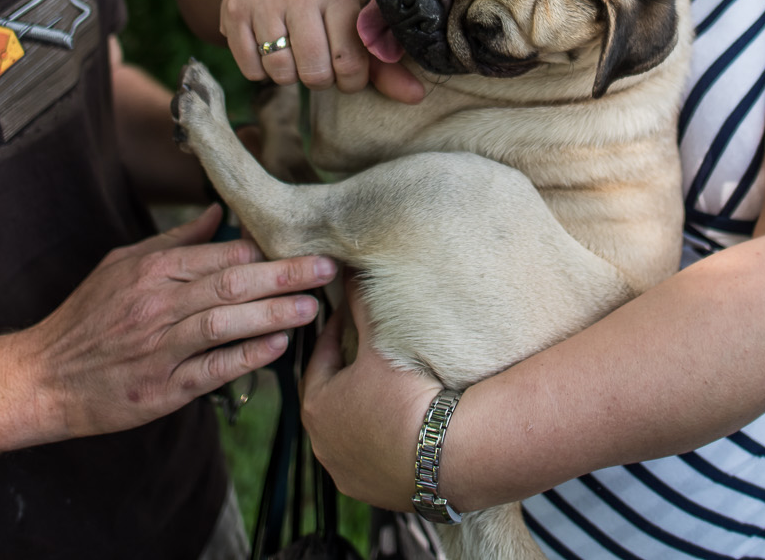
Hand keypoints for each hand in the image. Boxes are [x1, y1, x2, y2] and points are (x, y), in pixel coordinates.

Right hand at [12, 205, 336, 440]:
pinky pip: (213, 370)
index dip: (267, 250)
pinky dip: (248, 357)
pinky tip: (278, 346)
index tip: (304, 244)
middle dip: (285, 274)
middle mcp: (158, 305)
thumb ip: (173, 241)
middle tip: (327, 268)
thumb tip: (217, 213)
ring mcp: (160, 348)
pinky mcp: (161, 389)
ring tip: (313, 306)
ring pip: (227, 324)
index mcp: (152, 270)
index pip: (221, 253)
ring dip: (275, 313)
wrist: (42, 377)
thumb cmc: (86, 318)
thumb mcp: (121, 265)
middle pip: (233, 283)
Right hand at [220, 0, 425, 102]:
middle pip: (313, 73)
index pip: (349, 62)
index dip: (351, 80)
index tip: (348, 71)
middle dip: (319, 79)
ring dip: (290, 75)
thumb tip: (416, 97)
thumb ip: (385, 60)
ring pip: (279, 72)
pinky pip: (250, 68)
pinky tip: (270, 48)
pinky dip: (262, 70)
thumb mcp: (357, 14)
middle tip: (320, 63)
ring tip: (296, 53)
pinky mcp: (233, 10)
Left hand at [300, 285, 439, 508]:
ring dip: (362, 410)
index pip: (317, 361)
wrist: (448, 455)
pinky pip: (373, 458)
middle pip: (331, 398)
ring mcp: (348, 474)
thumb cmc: (407, 395)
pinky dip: (381, 439)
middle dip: (347, 372)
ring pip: (350, 432)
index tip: (346, 316)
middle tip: (365, 349)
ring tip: (385, 387)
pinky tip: (402, 424)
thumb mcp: (380, 342)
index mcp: (316, 408)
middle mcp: (323, 446)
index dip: (333, 334)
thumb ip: (361, 304)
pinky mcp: (375, 493)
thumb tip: (349, 270)